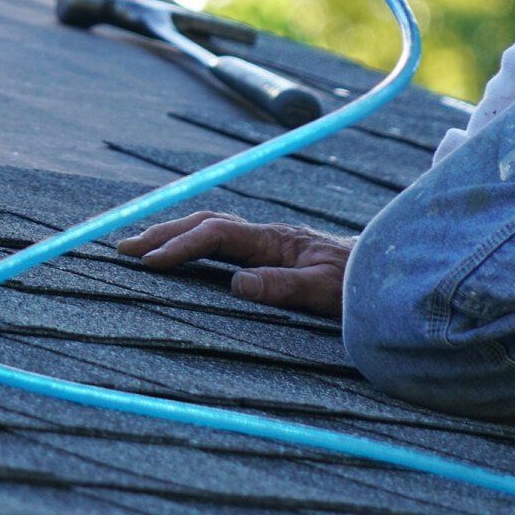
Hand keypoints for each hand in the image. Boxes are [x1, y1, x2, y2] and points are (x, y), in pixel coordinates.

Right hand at [116, 211, 351, 317]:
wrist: (391, 273)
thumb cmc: (361, 285)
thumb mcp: (325, 292)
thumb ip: (283, 287)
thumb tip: (236, 284)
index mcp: (275, 240)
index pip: (216, 235)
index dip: (180, 246)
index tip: (149, 262)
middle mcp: (268, 233)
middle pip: (205, 222)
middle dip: (162, 232)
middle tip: (123, 248)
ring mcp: (269, 240)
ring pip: (211, 226)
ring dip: (174, 232)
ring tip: (140, 247)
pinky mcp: (272, 250)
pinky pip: (222, 238)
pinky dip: (193, 240)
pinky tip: (182, 252)